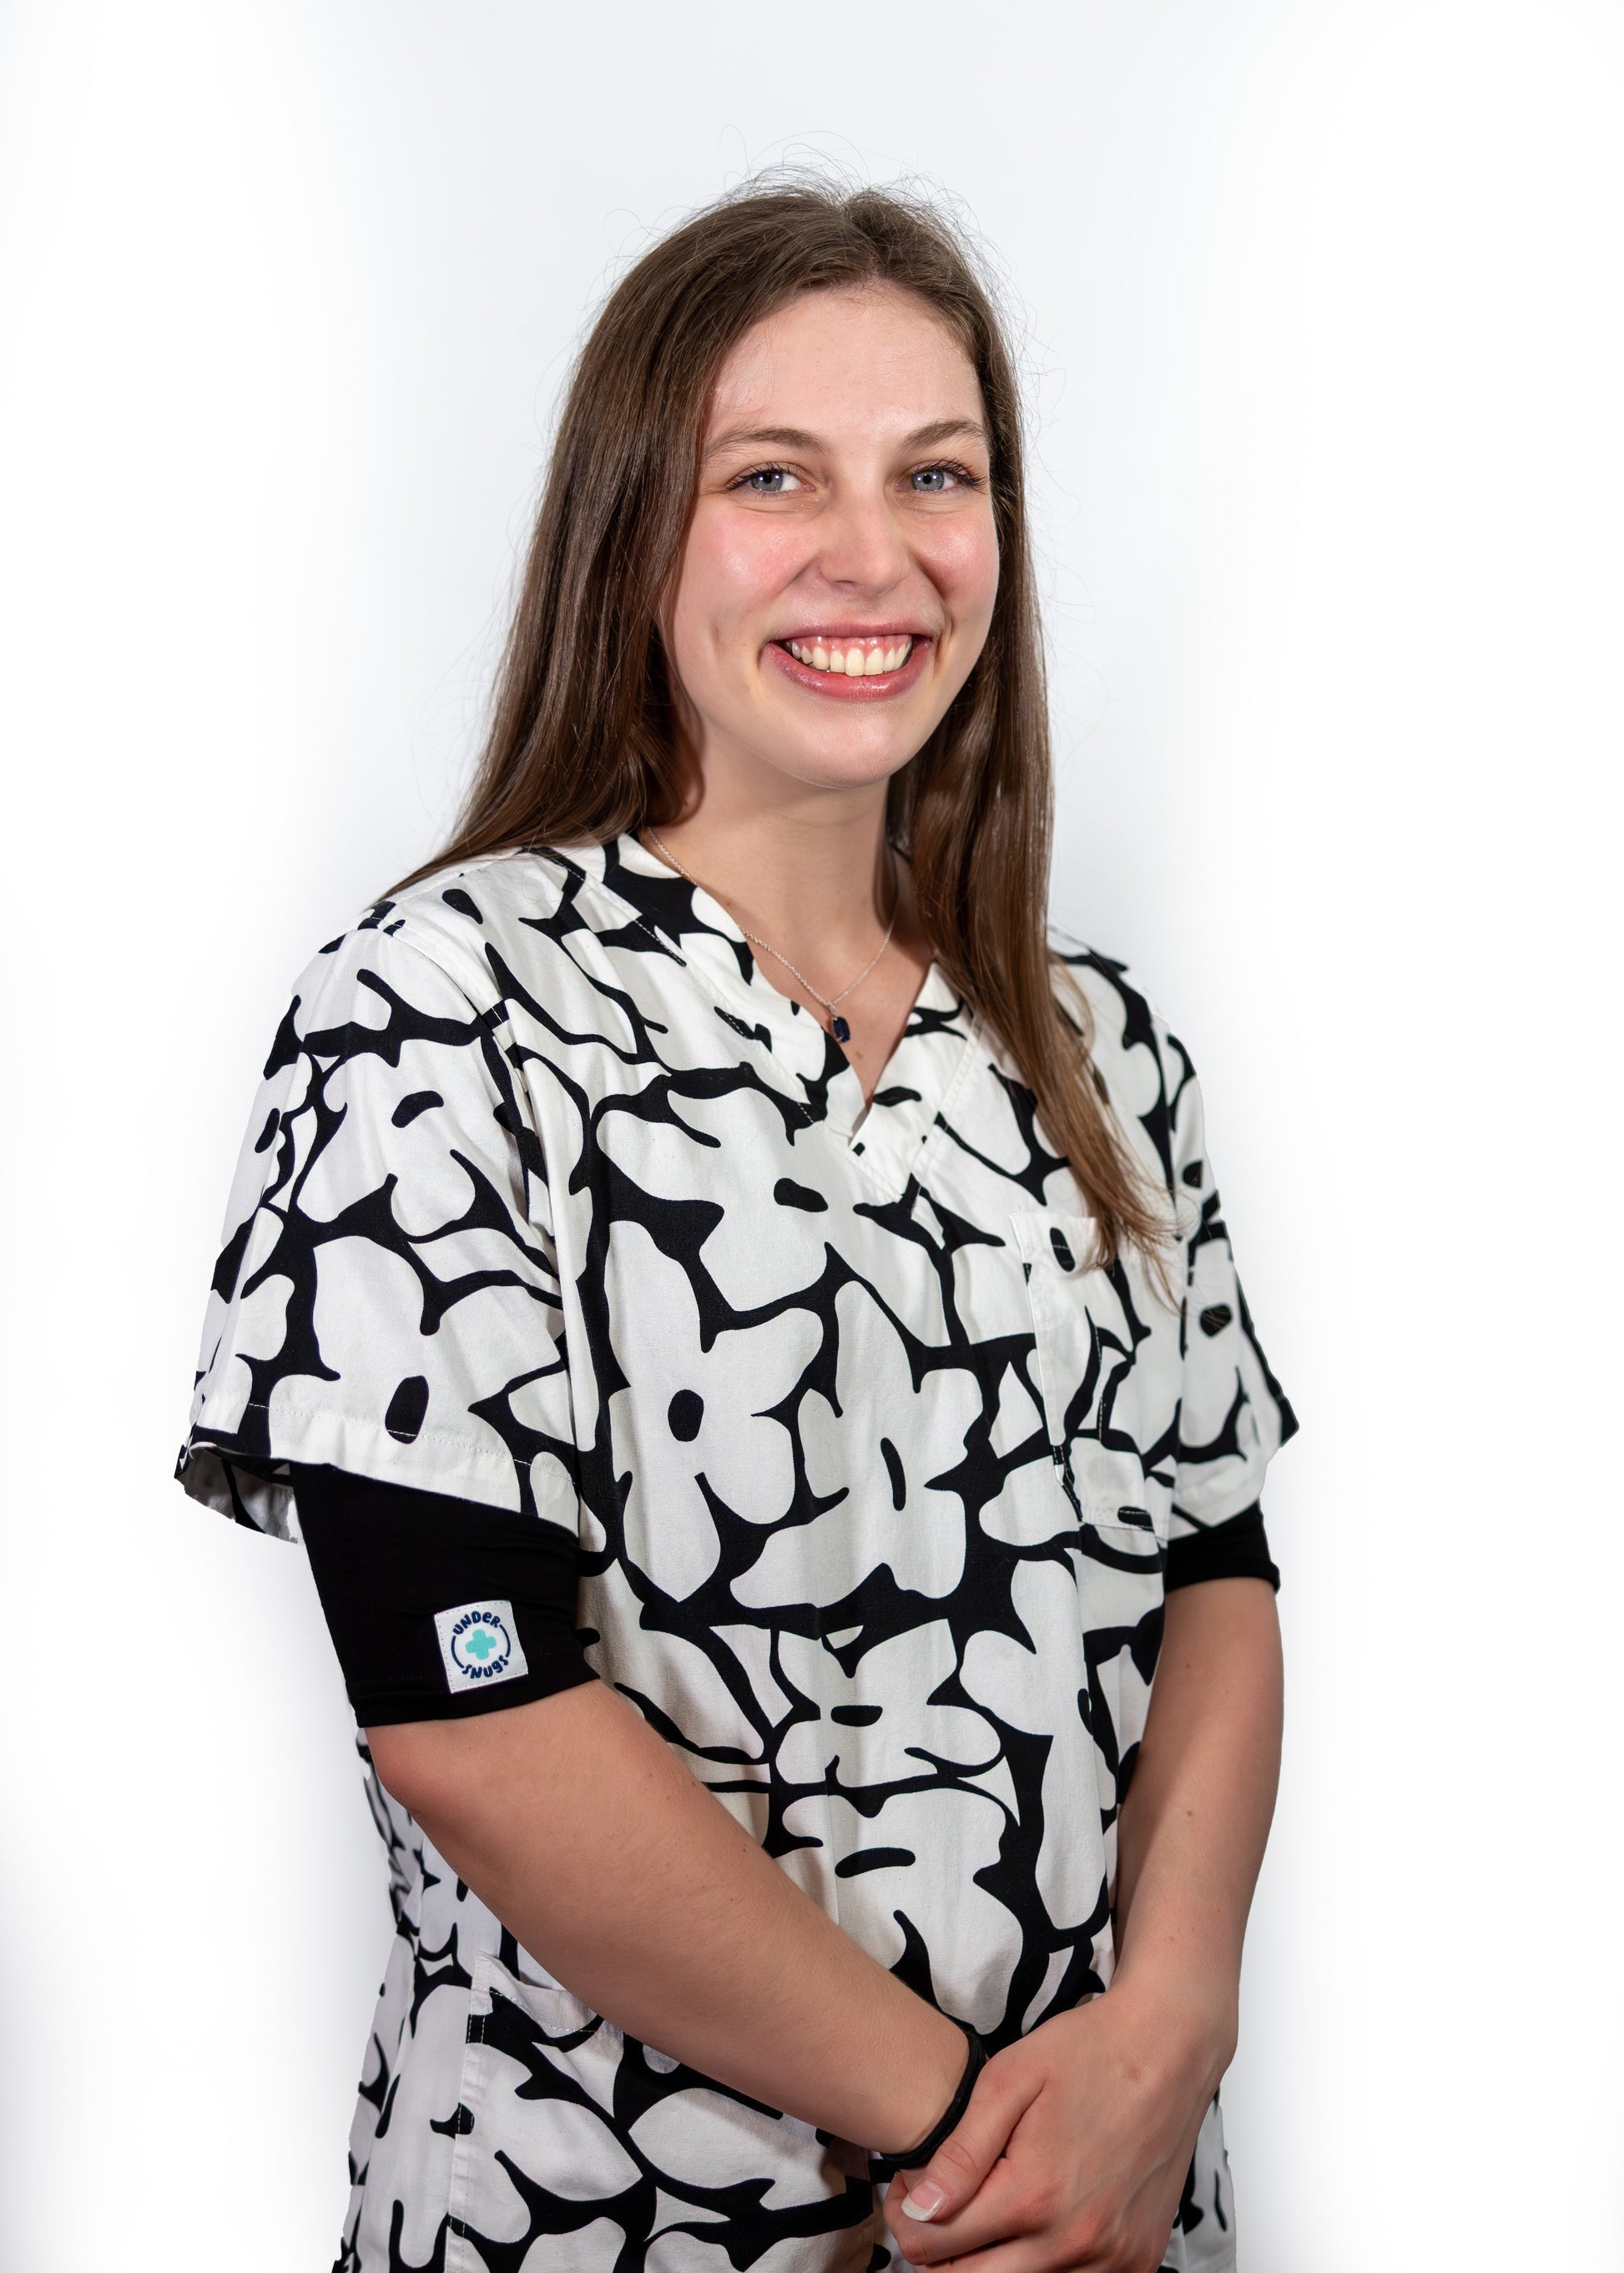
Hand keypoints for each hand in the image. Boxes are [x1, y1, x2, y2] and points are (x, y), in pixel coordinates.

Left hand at [881, 1977, 1231, 2272]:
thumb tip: (919, 2209)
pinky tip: (1033, 2222)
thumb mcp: (1009, 2080)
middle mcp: (1074, 2241)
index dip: (905, 2219)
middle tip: (935, 2207)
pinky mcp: (1137, 2259)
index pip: (935, 2245)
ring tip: (981, 2210)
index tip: (907, 2189)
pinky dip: (1041, 2263)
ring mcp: (1111, 2257)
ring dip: (988, 2262)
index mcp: (1034, 2195)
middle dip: (938, 2252)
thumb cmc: (1088, 2052)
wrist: (1168, 2048)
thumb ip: (961, 2152)